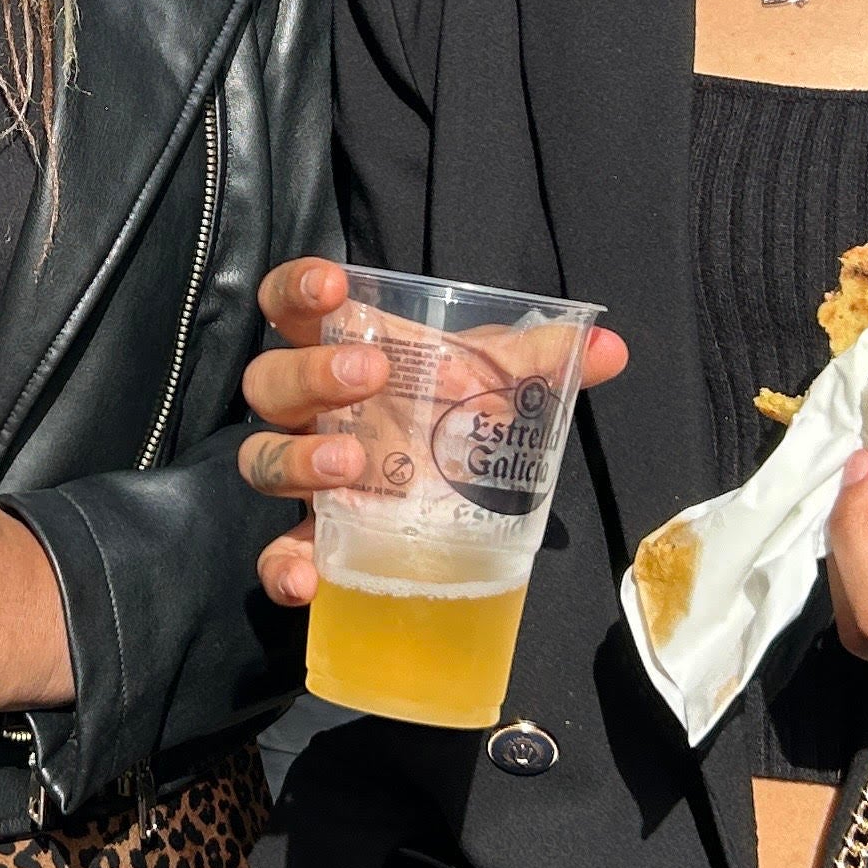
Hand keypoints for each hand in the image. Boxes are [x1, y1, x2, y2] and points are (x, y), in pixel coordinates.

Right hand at [237, 258, 631, 607]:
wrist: (454, 496)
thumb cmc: (457, 415)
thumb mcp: (496, 383)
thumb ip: (544, 363)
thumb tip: (609, 349)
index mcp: (339, 353)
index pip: (289, 306)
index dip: (295, 288)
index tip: (331, 286)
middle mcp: (308, 412)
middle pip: (269, 383)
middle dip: (310, 372)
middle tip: (370, 375)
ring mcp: (305, 478)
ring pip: (259, 461)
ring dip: (295, 459)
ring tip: (350, 461)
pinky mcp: (312, 541)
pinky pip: (273, 555)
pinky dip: (281, 569)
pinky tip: (308, 581)